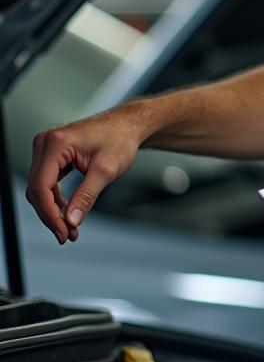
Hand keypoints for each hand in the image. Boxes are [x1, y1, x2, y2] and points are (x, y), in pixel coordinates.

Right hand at [27, 109, 145, 244]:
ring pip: (40, 188)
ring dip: (53, 210)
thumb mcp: (106, 171)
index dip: (50, 213)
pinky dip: (56, 200)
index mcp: (56, 143)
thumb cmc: (120, 140)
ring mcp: (46, 148)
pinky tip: (68, 214)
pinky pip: (47, 182)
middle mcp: (45, 143)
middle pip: (36, 189)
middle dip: (51, 215)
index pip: (41, 186)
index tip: (63, 232)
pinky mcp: (52, 155)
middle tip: (68, 236)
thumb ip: (86, 196)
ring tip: (71, 229)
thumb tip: (71, 221)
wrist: (128, 125)